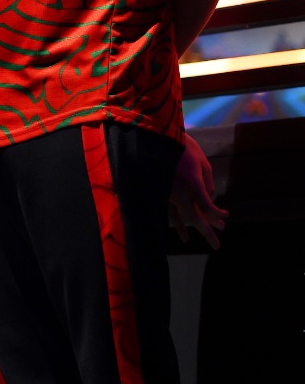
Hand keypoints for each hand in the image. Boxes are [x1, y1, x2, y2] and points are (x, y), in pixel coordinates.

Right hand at [170, 133, 226, 249]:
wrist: (157, 137)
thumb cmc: (183, 147)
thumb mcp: (202, 163)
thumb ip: (207, 183)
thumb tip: (210, 198)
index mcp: (192, 182)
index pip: (207, 208)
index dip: (218, 215)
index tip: (227, 215)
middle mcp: (179, 191)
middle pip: (195, 217)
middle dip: (207, 232)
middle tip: (217, 246)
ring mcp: (169, 193)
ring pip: (183, 217)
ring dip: (196, 229)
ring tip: (206, 241)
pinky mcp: (162, 192)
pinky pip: (172, 212)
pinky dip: (179, 224)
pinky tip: (184, 235)